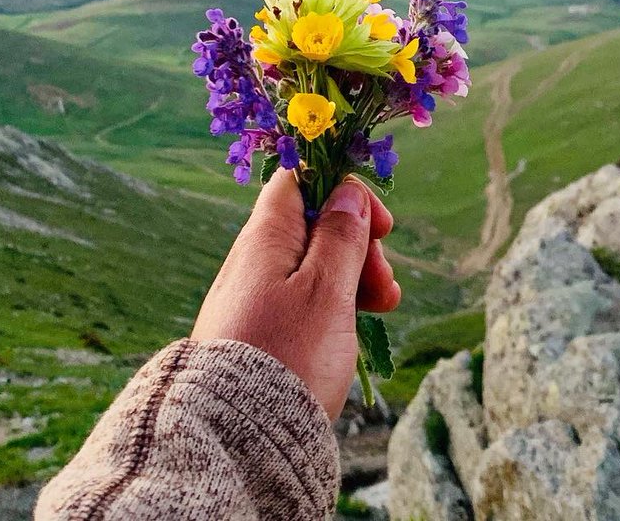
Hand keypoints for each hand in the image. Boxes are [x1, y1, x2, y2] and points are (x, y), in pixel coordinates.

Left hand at [191, 170, 402, 419]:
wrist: (235, 437)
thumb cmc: (287, 357)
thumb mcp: (327, 291)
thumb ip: (340, 237)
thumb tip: (346, 193)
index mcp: (265, 237)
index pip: (301, 181)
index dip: (346, 192)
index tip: (381, 226)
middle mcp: (253, 260)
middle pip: (313, 225)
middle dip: (359, 245)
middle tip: (384, 284)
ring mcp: (252, 297)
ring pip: (311, 266)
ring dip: (353, 277)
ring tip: (382, 308)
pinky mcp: (257, 331)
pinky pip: (300, 300)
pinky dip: (332, 305)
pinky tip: (353, 328)